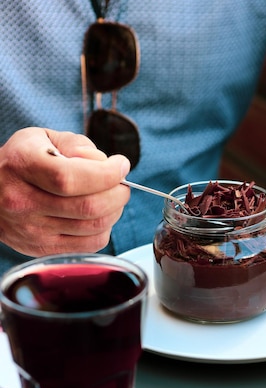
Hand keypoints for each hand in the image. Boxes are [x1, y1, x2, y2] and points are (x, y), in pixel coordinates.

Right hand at [0, 127, 130, 256]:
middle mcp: (23, 201)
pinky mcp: (42, 249)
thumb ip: (76, 145)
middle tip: (121, 184)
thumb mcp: (42, 138)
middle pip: (88, 207)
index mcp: (22, 166)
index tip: (120, 165)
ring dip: (114, 212)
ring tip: (112, 198)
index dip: (106, 174)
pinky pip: (89, 245)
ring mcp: (32, 230)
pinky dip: (104, 229)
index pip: (71, 178)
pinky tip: (100, 216)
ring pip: (93, 228)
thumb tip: (105, 164)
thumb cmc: (22, 162)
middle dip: (117, 194)